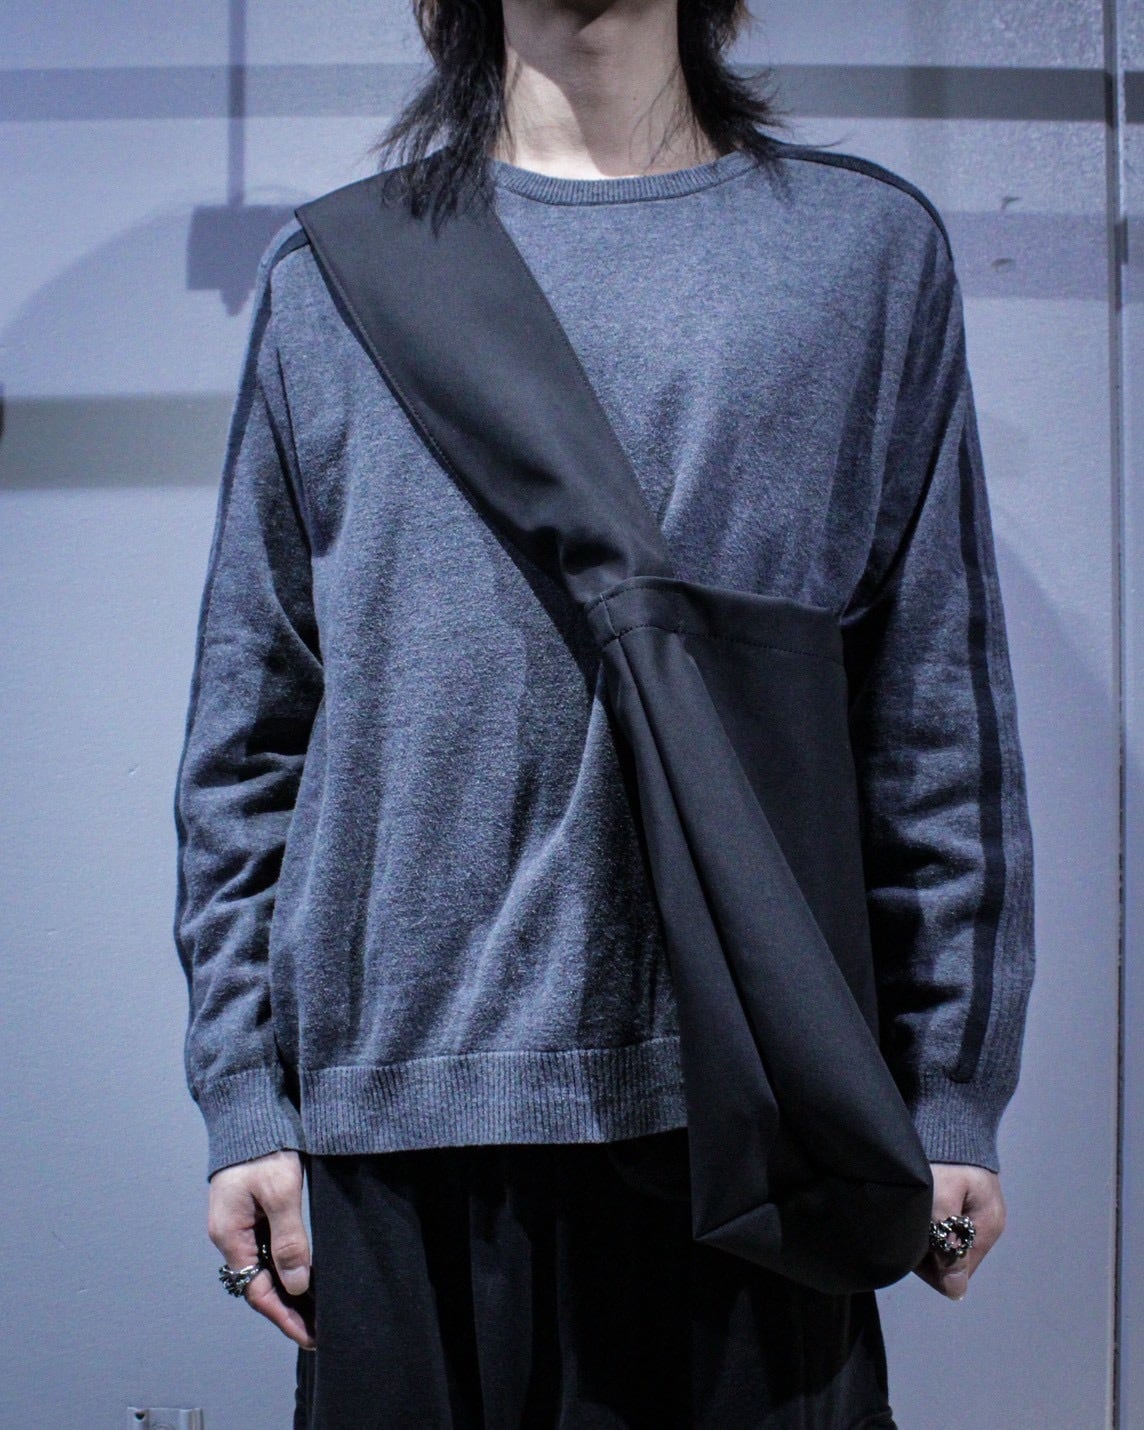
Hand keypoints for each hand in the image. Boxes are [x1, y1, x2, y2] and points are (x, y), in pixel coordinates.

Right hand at [208, 1149, 314, 1347]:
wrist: (251, 1110)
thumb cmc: (264, 1147)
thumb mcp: (281, 1192)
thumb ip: (289, 1239)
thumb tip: (297, 1284)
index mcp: (230, 1233)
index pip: (257, 1290)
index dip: (284, 1316)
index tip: (310, 1336)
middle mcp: (230, 1234)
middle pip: (258, 1284)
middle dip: (288, 1309)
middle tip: (319, 1330)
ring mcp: (238, 1223)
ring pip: (263, 1268)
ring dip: (288, 1291)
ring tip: (317, 1310)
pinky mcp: (250, 1212)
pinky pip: (266, 1250)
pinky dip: (286, 1267)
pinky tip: (305, 1275)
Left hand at [913, 1161, 1005, 1301]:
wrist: (946, 1110)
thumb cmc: (944, 1154)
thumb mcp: (942, 1198)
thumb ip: (947, 1242)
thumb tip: (956, 1291)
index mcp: (986, 1227)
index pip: (957, 1272)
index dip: (930, 1266)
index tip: (911, 1242)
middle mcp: (982, 1224)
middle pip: (949, 1259)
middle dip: (924, 1249)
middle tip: (908, 1221)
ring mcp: (971, 1211)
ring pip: (941, 1241)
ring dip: (922, 1233)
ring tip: (910, 1209)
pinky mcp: (958, 1198)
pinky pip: (938, 1223)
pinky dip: (923, 1219)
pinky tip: (913, 1205)